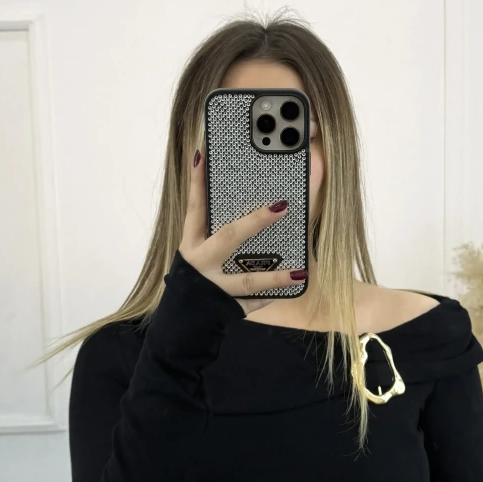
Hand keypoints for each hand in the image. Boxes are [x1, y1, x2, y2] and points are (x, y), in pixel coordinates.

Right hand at [180, 146, 306, 313]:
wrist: (182, 327)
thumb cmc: (196, 281)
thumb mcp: (200, 252)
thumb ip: (220, 231)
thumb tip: (253, 204)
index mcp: (192, 244)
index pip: (194, 207)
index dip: (196, 182)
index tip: (202, 154)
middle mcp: (200, 263)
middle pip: (229, 237)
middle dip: (255, 222)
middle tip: (281, 206)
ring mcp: (214, 287)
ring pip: (247, 280)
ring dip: (275, 276)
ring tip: (300, 271)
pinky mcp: (227, 308)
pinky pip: (255, 302)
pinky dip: (274, 295)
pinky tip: (294, 288)